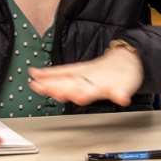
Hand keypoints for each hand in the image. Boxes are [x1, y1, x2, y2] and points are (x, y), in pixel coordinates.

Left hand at [27, 44, 143, 105]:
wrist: (125, 61)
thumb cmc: (98, 72)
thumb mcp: (75, 72)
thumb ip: (55, 75)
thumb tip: (34, 74)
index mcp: (77, 75)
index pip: (59, 78)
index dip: (47, 81)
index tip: (35, 83)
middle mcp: (88, 79)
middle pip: (73, 84)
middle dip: (63, 88)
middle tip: (53, 92)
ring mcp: (104, 83)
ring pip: (94, 89)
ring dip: (88, 93)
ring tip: (80, 97)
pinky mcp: (120, 87)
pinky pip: (120, 93)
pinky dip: (120, 96)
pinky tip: (121, 99)